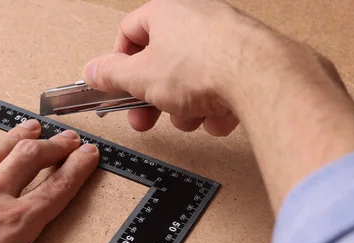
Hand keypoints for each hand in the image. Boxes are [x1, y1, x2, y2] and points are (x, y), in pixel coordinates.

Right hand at [82, 0, 248, 134]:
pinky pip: (220, 86)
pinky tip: (218, 115)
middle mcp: (196, 18)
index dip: (118, 63)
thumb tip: (93, 71)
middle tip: (145, 119)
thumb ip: (112, 75)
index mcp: (165, 13)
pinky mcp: (246, 59)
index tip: (116, 87)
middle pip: (161, 63)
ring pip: (191, 80)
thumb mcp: (140, 77)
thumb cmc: (202, 66)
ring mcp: (224, 38)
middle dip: (153, 98)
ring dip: (185, 107)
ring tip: (191, 117)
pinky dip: (215, 106)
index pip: (129, 33)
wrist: (260, 76)